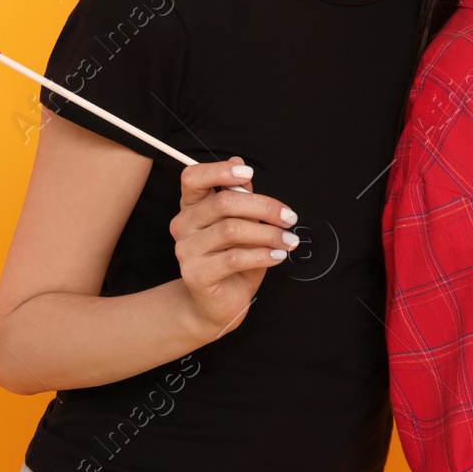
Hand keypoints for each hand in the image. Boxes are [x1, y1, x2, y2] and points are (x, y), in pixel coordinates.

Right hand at [169, 158, 299, 340]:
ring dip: (268, 234)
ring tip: (288, 240)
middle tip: (289, 218)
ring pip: (231, 230)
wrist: (219, 303)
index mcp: (192, 206)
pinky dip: (262, 255)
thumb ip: (241, 198)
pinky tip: (278, 256)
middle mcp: (183, 225)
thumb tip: (242, 168)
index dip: (219, 171)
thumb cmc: (233, 259)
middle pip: (223, 202)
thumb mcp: (243, 224)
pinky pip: (234, 258)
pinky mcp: (195, 274)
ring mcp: (186, 250)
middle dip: (264, 207)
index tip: (248, 174)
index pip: (192, 177)